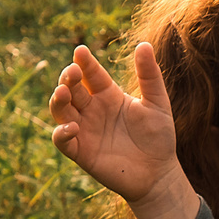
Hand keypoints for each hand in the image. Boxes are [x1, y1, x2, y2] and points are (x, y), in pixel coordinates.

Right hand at [48, 41, 197, 218]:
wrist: (160, 174)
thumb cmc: (159, 137)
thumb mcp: (157, 104)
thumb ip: (150, 76)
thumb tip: (144, 44)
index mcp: (108, 95)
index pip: (91, 74)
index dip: (85, 62)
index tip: (81, 51)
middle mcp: (92, 109)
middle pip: (71, 88)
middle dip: (68, 78)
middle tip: (73, 72)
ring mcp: (84, 130)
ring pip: (61, 110)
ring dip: (58, 100)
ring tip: (64, 92)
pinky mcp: (80, 152)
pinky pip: (62, 140)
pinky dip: (62, 132)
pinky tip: (73, 127)